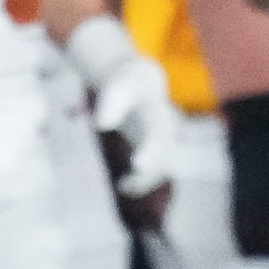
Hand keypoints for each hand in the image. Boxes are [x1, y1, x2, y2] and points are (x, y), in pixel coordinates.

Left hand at [67, 15, 175, 196]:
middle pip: (165, 155)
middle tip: (127, 185)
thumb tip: (101, 124)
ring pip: (162, 167)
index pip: (157, 135)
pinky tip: (123, 187)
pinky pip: (155, 172)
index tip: (136, 166)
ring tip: (122, 186)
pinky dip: (141, 182)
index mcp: (158, 114)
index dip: (149, 151)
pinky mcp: (156, 150)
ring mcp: (164, 141)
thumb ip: (111, 104)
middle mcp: (167, 131)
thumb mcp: (117, 88)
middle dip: (149, 172)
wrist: (140, 82)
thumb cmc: (125, 85)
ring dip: (144, 181)